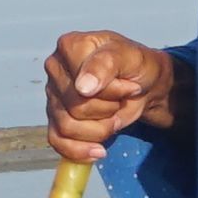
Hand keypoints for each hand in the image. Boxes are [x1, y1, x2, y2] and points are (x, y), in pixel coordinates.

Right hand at [46, 31, 175, 168]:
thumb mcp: (130, 57)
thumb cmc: (137, 66)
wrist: (144, 86)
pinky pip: (57, 141)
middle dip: (108, 110)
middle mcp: (55, 69)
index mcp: (69, 46)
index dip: (110, 91)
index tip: (129, 85)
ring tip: (114, 117)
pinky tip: (99, 150)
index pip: (82, 82)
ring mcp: (53, 95)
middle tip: (123, 99)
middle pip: (75, 107)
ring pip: (68, 127)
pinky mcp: (55, 118)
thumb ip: (106, 64)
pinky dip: (79, 150)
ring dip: (100, 129)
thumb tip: (82, 88)